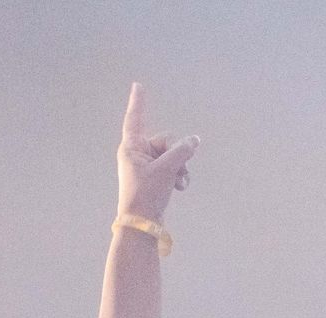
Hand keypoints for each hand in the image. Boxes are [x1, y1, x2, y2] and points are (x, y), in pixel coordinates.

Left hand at [116, 83, 198, 222]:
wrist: (142, 224)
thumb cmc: (146, 195)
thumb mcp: (167, 169)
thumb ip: (182, 150)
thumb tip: (194, 140)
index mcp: (131, 148)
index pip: (135, 118)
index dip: (138, 102)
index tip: (137, 85)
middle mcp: (137, 154)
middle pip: (165, 140)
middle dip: (177, 154)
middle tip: (177, 170)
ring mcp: (146, 166)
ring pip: (172, 155)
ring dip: (180, 167)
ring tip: (179, 182)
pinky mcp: (154, 178)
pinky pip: (172, 168)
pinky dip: (178, 175)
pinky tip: (180, 187)